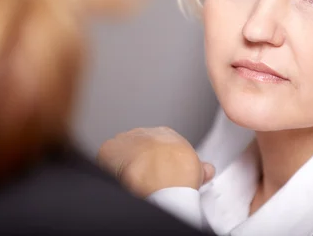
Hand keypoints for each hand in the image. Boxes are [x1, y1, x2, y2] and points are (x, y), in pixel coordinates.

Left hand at [97, 127, 214, 197]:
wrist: (162, 180)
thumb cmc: (180, 176)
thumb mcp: (198, 170)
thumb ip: (200, 167)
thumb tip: (207, 170)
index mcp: (167, 133)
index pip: (159, 144)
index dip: (158, 160)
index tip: (160, 173)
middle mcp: (145, 132)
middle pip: (138, 147)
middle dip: (140, 162)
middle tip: (144, 179)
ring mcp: (126, 139)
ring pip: (121, 152)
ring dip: (124, 164)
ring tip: (130, 182)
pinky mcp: (109, 149)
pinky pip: (106, 159)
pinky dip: (109, 169)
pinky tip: (118, 179)